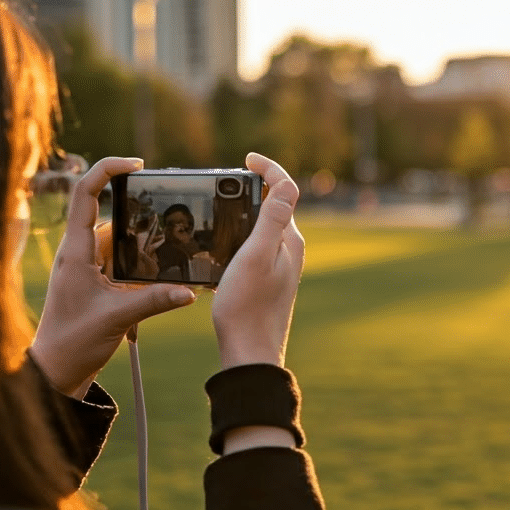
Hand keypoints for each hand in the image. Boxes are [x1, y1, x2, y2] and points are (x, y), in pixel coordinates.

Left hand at [31, 157, 197, 397]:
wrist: (55, 372)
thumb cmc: (72, 342)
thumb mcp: (117, 318)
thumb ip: (154, 301)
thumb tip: (190, 291)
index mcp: (77, 250)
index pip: (86, 193)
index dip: (108, 170)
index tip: (136, 164)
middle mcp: (80, 252)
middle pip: (112, 215)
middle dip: (143, 215)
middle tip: (172, 215)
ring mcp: (88, 267)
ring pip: (122, 241)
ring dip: (146, 246)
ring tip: (172, 251)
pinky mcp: (97, 283)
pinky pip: (124, 263)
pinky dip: (144, 266)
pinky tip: (164, 277)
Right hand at [210, 152, 304, 368]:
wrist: (249, 352)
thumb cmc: (248, 306)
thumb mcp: (256, 256)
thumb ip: (271, 220)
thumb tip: (285, 185)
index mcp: (291, 240)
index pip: (286, 190)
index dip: (268, 168)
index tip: (247, 157)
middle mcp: (290, 250)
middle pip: (273, 205)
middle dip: (254, 187)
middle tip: (226, 178)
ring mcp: (280, 265)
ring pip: (262, 226)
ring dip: (244, 211)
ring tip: (219, 205)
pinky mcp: (267, 280)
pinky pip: (253, 247)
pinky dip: (238, 235)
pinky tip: (218, 243)